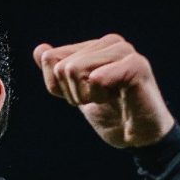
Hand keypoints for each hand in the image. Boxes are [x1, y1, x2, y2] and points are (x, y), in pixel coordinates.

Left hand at [32, 34, 174, 147]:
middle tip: (100, 101)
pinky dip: (100, 96)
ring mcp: (124, 51)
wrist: (140, 137)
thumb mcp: (77, 95)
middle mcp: (109, 42)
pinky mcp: (135, 65)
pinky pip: (96, 77)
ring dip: (87, 96)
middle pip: (61, 67)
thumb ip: (58, 75)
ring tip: (109, 99)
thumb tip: (40, 50)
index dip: (61, 88)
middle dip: (74, 94)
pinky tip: (119, 98)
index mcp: (95, 46)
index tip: (85, 97)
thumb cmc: (112, 116)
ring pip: (74, 69)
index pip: (52, 59)